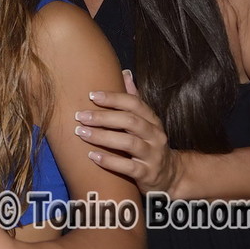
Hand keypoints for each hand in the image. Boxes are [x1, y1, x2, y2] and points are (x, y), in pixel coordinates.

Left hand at [74, 69, 184, 194]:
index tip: (91, 95)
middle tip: (80, 116)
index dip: (113, 98)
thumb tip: (124, 72)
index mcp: (152, 120)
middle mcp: (155, 135)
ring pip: (129, 143)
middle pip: (130, 121)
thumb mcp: (145, 122)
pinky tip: (92, 156)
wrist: (169, 176)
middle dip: (103, 117)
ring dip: (103, 137)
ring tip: (82, 133)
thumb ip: (133, 99)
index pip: (135, 104)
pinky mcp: (148, 174)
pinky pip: (129, 167)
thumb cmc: (148, 144)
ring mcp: (153, 155)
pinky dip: (109, 161)